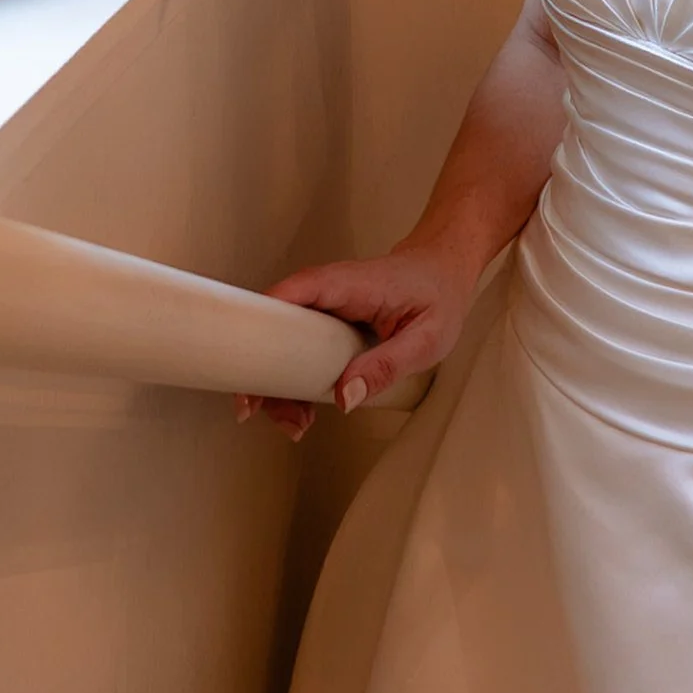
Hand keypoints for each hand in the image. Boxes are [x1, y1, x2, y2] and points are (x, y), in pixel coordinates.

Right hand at [232, 240, 483, 440]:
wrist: (444, 269)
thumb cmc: (438, 295)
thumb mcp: (426, 339)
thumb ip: (386, 366)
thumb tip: (344, 398)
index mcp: (349, 284)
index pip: (290, 295)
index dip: (260, 331)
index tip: (248, 376)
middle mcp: (327, 290)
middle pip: (274, 327)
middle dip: (263, 373)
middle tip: (263, 413)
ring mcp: (323, 307)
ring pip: (280, 343)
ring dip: (277, 384)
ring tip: (295, 424)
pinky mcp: (324, 322)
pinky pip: (296, 349)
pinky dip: (293, 380)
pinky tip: (303, 411)